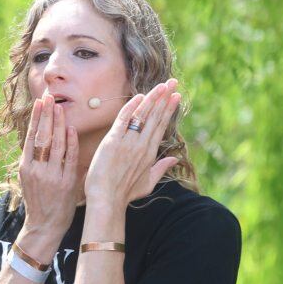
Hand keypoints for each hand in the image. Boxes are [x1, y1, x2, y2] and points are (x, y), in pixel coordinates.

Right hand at [14, 92, 78, 250]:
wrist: (44, 226)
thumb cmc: (38, 201)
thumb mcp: (29, 179)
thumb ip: (34, 159)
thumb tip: (39, 137)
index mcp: (25, 167)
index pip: (30, 137)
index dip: (35, 118)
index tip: (38, 102)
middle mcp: (36, 169)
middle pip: (41, 136)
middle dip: (46, 115)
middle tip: (49, 97)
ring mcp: (51, 176)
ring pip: (55, 144)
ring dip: (58, 124)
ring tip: (60, 108)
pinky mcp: (65, 182)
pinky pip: (68, 158)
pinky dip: (70, 142)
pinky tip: (71, 129)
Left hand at [84, 79, 182, 207]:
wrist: (107, 200)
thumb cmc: (124, 194)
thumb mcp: (147, 183)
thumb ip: (161, 169)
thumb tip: (174, 159)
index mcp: (150, 153)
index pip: (161, 125)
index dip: (169, 109)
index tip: (176, 96)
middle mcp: (142, 145)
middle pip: (156, 116)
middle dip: (165, 97)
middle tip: (173, 82)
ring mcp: (128, 142)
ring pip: (143, 115)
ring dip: (153, 98)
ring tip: (162, 84)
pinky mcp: (113, 141)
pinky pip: (124, 119)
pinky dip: (131, 107)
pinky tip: (140, 96)